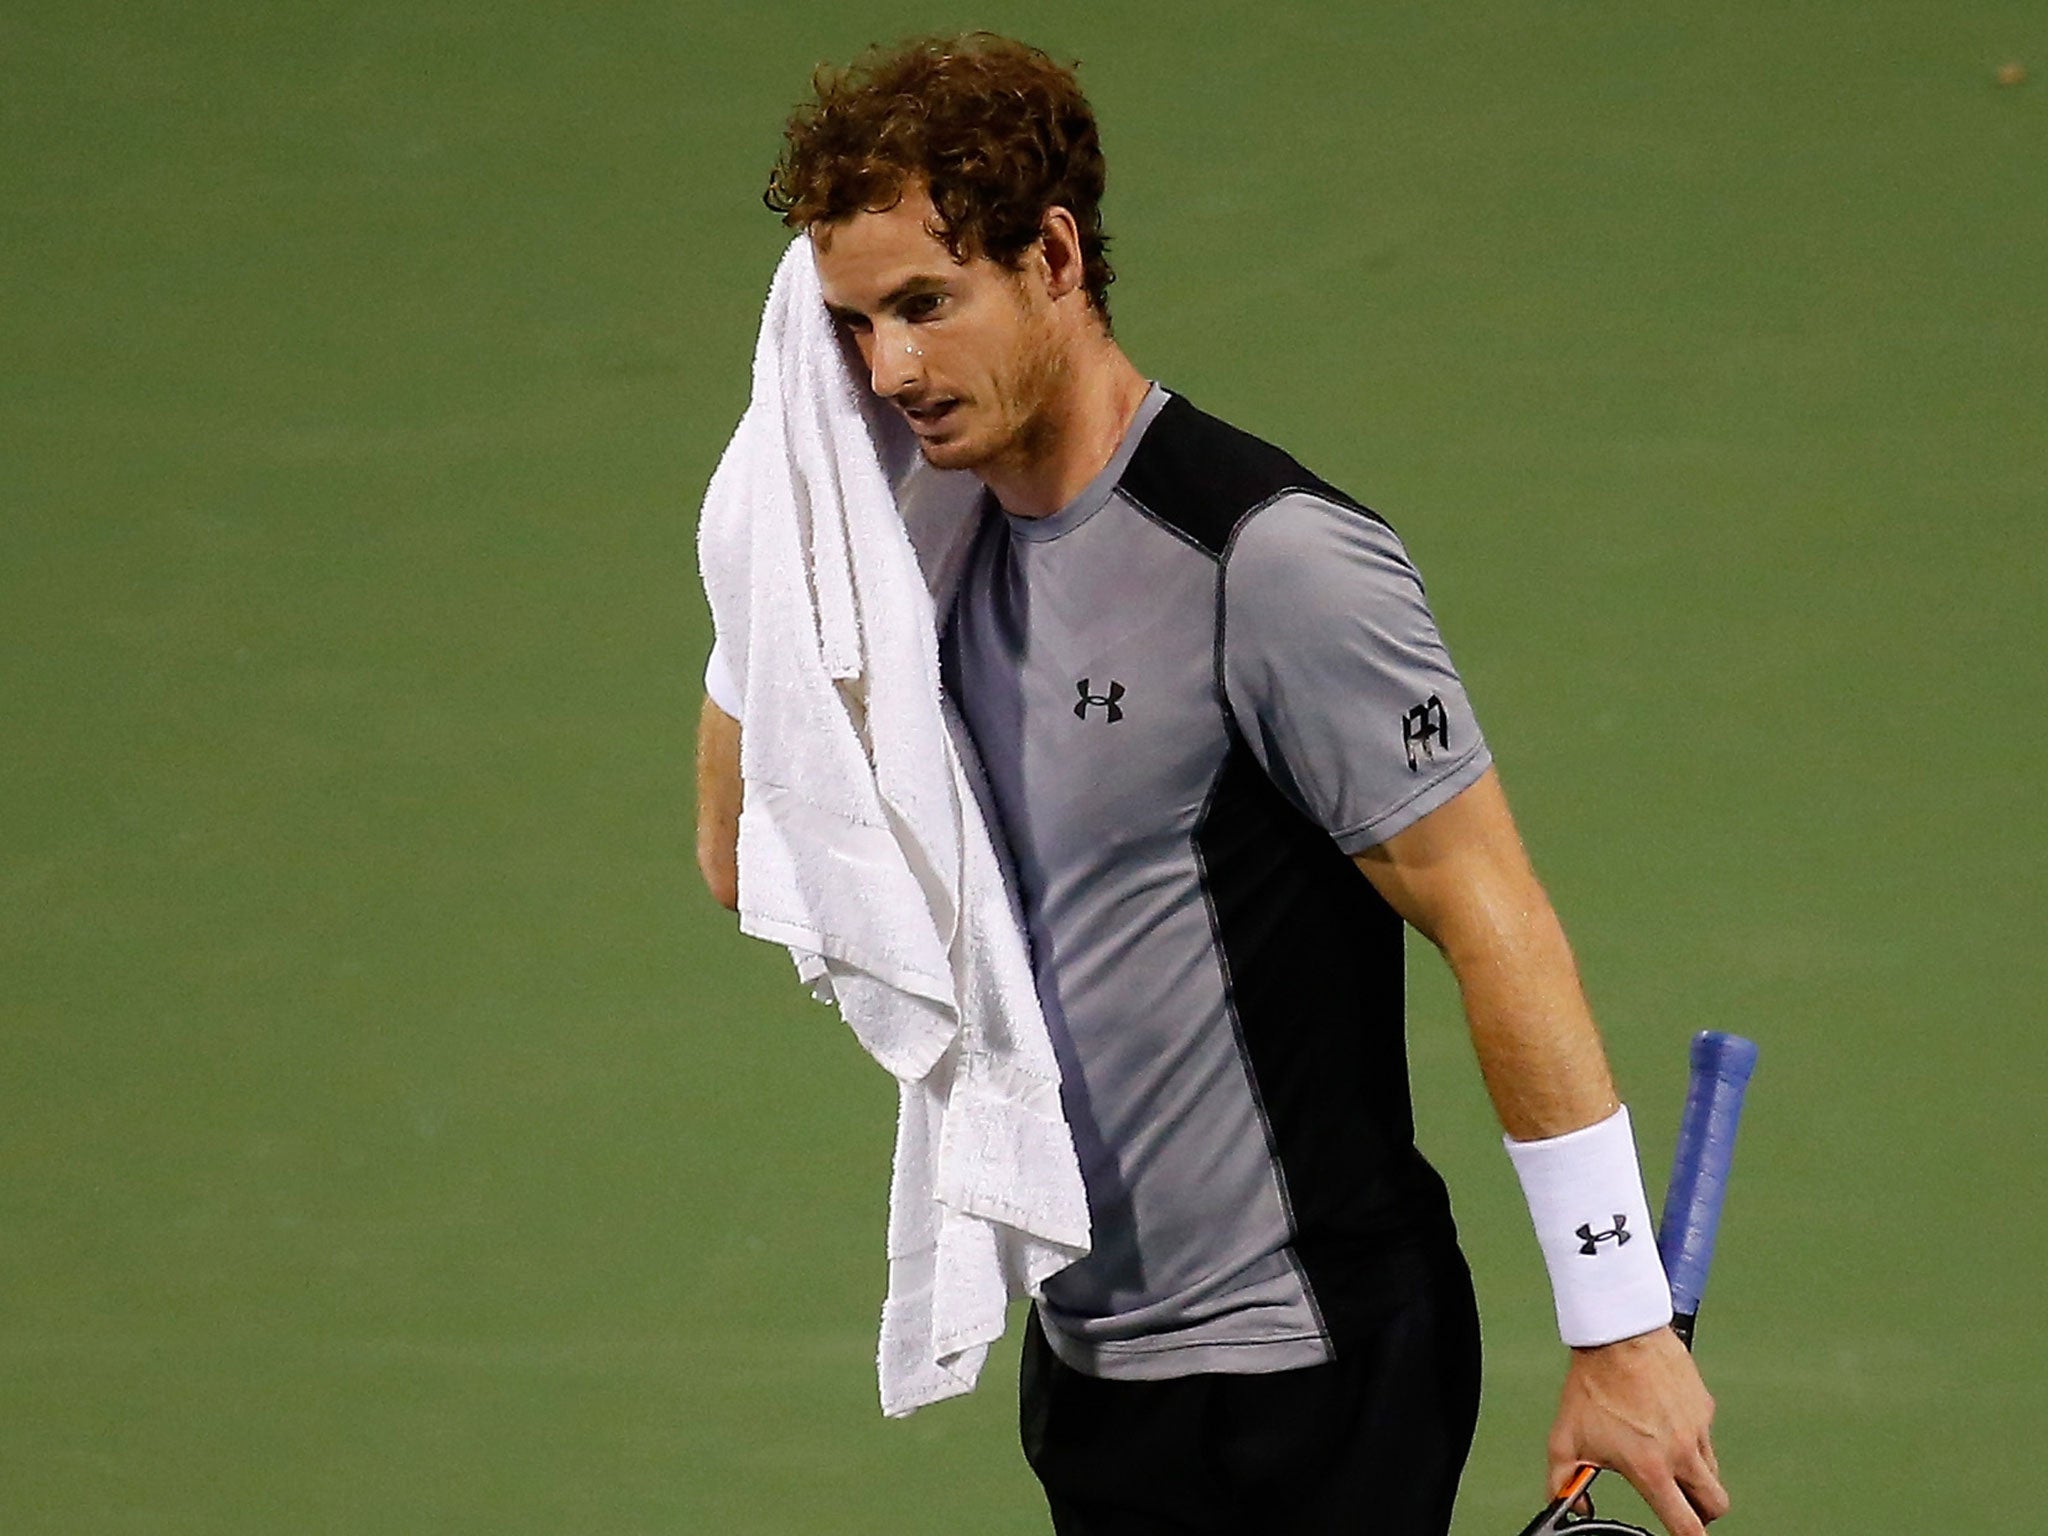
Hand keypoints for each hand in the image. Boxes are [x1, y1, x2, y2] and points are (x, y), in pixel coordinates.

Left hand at [1547, 1326, 1726, 1535]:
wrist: (1617, 1335)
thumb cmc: (1591, 1386)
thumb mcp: (1565, 1439)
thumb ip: (1563, 1481)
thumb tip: (1571, 1506)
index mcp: (1652, 1469)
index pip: (1687, 1526)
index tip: (1680, 1535)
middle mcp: (1681, 1453)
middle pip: (1715, 1506)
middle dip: (1702, 1514)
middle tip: (1683, 1508)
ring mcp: (1698, 1428)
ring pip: (1713, 1471)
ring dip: (1698, 1477)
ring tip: (1670, 1463)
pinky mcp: (1704, 1406)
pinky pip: (1706, 1435)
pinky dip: (1693, 1440)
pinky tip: (1667, 1424)